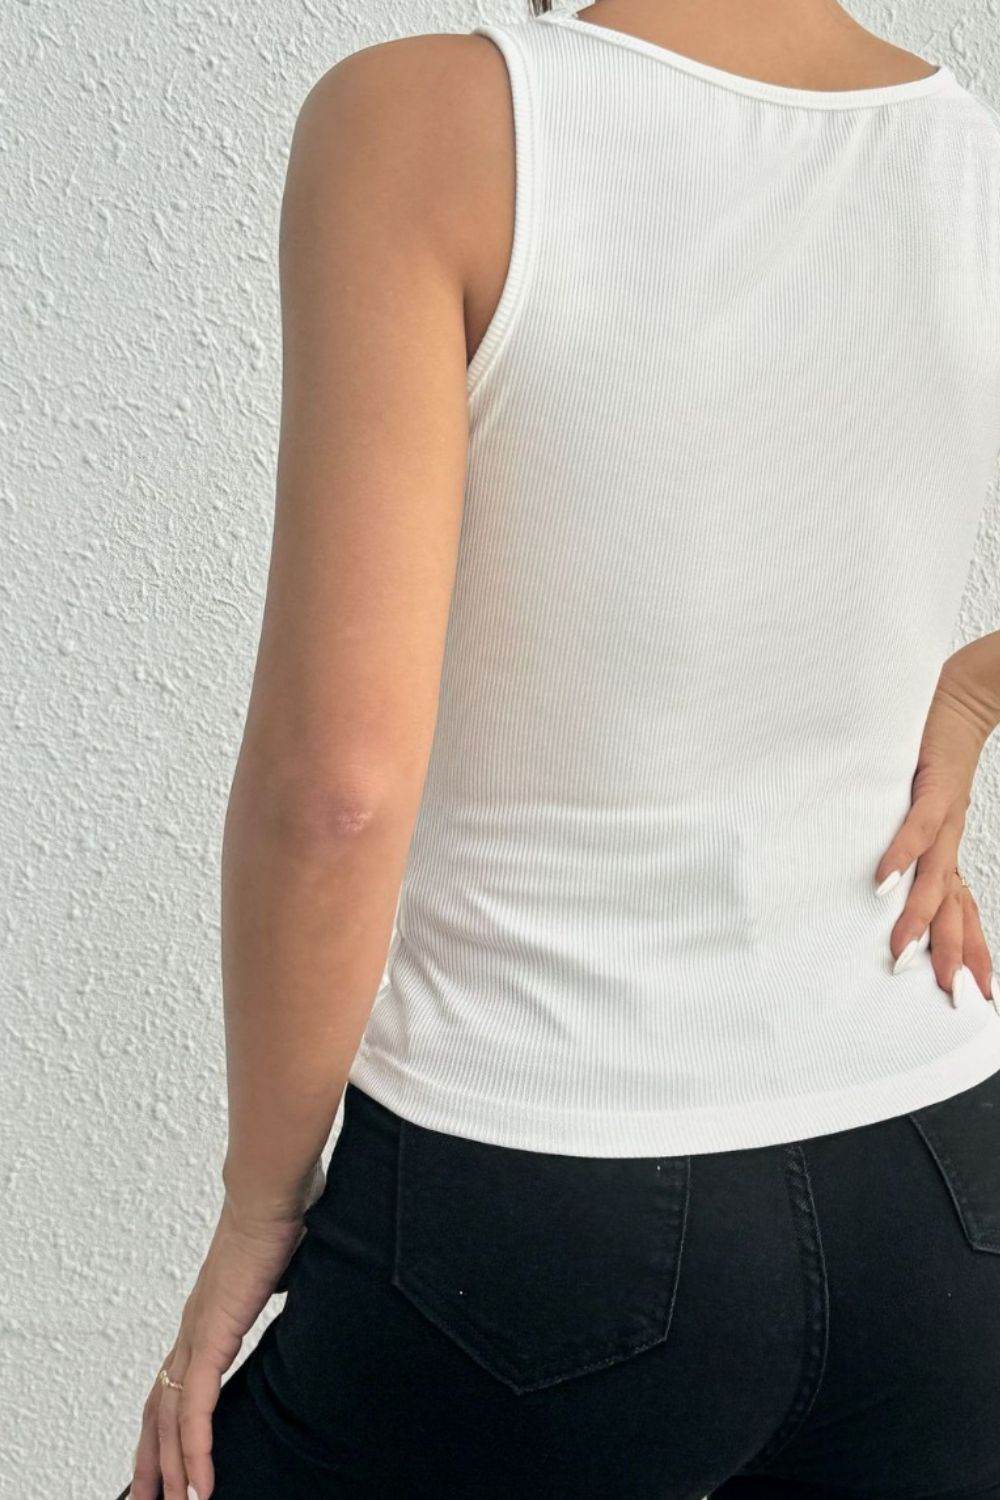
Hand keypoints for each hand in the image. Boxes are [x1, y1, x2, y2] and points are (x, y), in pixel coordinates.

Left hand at [128, 1161, 324, 1499]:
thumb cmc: (284, 1213)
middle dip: (151, 1459)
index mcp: (211, 1312)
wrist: (273, 1188)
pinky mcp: (211, 1335)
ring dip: (167, 1467)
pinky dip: (193, 1450)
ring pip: (169, 1417)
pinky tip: (197, 1485)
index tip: (168, 1457)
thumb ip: (284, 1285)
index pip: (178, 1381)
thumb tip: (295, 1287)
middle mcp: (195, 1326)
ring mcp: (198, 1331)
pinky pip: (195, 1408)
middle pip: (159, 1407)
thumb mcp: (287, 1267)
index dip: (169, 1423)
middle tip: (147, 1499)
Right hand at [874, 679, 993, 1007]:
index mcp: (944, 846)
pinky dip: (900, 855)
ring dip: (920, 918)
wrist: (961, 693)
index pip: (959, 907)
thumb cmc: (932, 746)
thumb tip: (868, 866)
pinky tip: (883, 881)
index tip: (975, 991)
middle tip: (948, 995)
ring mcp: (943, 816)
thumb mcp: (916, 800)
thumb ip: (898, 833)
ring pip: (936, 878)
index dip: (969, 949)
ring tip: (902, 952)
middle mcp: (949, 839)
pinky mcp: (933, 786)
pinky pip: (917, 827)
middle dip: (950, 953)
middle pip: (953, 907)